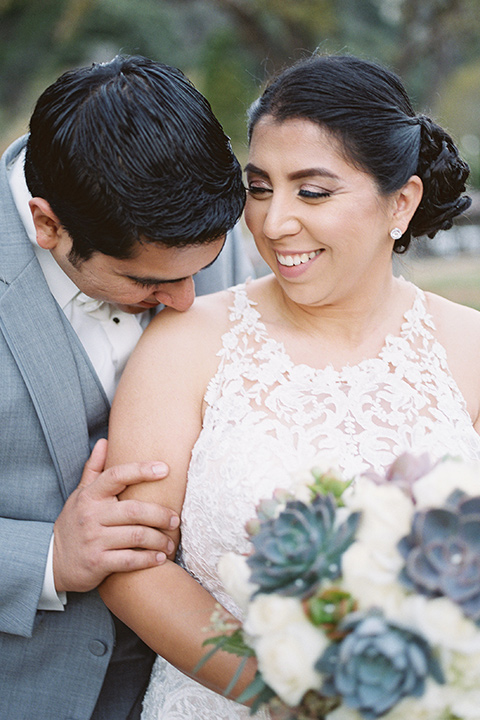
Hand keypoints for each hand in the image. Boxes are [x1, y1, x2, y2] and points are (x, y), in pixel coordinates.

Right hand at [52, 439, 178, 592]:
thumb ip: (94, 469)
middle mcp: (91, 516)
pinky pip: (130, 560)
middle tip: (176, 520)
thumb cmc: (75, 522)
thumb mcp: (80, 494)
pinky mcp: (97, 563)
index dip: (141, 470)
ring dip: (159, 540)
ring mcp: (94, 540)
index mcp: (90, 496)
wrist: (52, 561)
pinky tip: (159, 558)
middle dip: (160, 515)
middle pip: (134, 510)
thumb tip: (104, 441)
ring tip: (170, 543)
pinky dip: (148, 560)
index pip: (116, 476)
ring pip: (136, 536)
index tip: (165, 469)